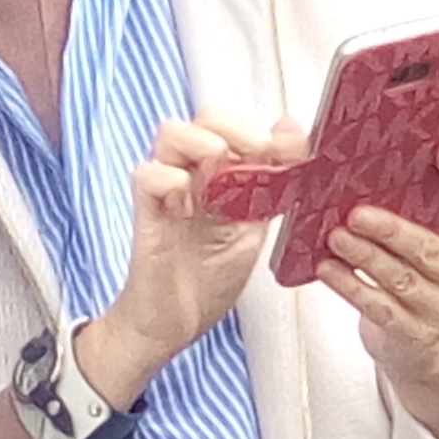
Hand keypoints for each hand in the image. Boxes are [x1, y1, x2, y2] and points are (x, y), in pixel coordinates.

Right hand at [86, 114, 303, 401]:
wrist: (178, 321)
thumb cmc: (209, 278)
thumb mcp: (255, 227)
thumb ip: (271, 183)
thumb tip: (290, 134)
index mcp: (220, 174)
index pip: (238, 125)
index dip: (267, 131)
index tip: (292, 149)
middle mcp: (192, 173)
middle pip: (207, 117)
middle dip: (241, 131)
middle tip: (261, 159)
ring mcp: (166, 188)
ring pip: (173, 132)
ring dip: (205, 148)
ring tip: (221, 185)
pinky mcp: (145, 209)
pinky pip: (148, 173)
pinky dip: (172, 183)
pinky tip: (188, 208)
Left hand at [323, 140, 438, 385]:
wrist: (436, 343)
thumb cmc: (425, 272)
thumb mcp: (435, 235)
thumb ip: (410, 193)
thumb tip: (323, 137)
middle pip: (430, 250)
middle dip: (392, 231)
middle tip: (358, 213)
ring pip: (401, 280)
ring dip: (366, 257)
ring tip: (337, 237)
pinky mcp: (414, 333)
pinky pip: (380, 308)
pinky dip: (351, 287)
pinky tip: (329, 269)